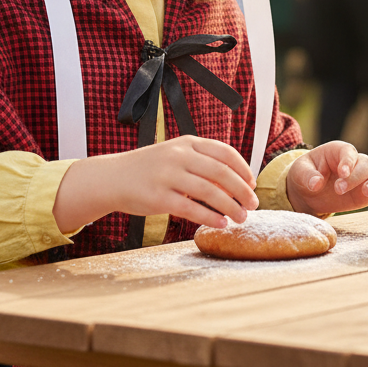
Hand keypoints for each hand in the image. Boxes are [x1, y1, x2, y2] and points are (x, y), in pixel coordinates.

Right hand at [52, 137, 258, 235]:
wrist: (113, 177)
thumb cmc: (150, 168)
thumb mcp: (175, 154)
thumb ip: (200, 162)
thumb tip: (235, 181)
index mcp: (186, 142)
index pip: (224, 152)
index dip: (242, 168)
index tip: (252, 183)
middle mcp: (178, 156)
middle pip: (221, 172)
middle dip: (242, 190)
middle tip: (253, 204)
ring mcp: (167, 176)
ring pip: (209, 191)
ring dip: (230, 206)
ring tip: (242, 218)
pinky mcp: (159, 198)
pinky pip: (191, 209)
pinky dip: (210, 217)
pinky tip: (221, 224)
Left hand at [286, 141, 367, 214]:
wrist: (309, 193)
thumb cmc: (305, 175)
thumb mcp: (299, 172)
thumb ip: (308, 176)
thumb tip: (316, 183)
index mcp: (337, 151)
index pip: (348, 152)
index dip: (347, 161)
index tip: (342, 173)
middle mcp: (354, 161)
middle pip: (366, 163)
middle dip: (355, 177)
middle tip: (338, 190)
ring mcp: (363, 177)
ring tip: (367, 193)